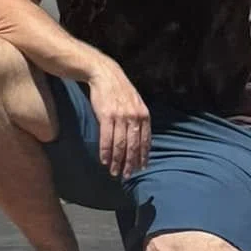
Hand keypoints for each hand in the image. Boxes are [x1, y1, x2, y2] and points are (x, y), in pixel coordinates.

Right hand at [88, 60, 151, 178]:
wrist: (105, 74)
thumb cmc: (120, 91)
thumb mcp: (136, 103)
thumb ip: (139, 120)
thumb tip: (139, 140)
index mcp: (144, 115)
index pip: (145, 141)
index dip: (143, 156)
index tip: (141, 168)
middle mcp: (134, 117)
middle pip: (133, 146)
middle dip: (130, 163)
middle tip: (127, 175)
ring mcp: (121, 117)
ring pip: (120, 145)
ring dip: (117, 161)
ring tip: (114, 172)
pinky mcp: (106, 116)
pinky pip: (106, 139)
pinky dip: (105, 152)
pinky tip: (104, 160)